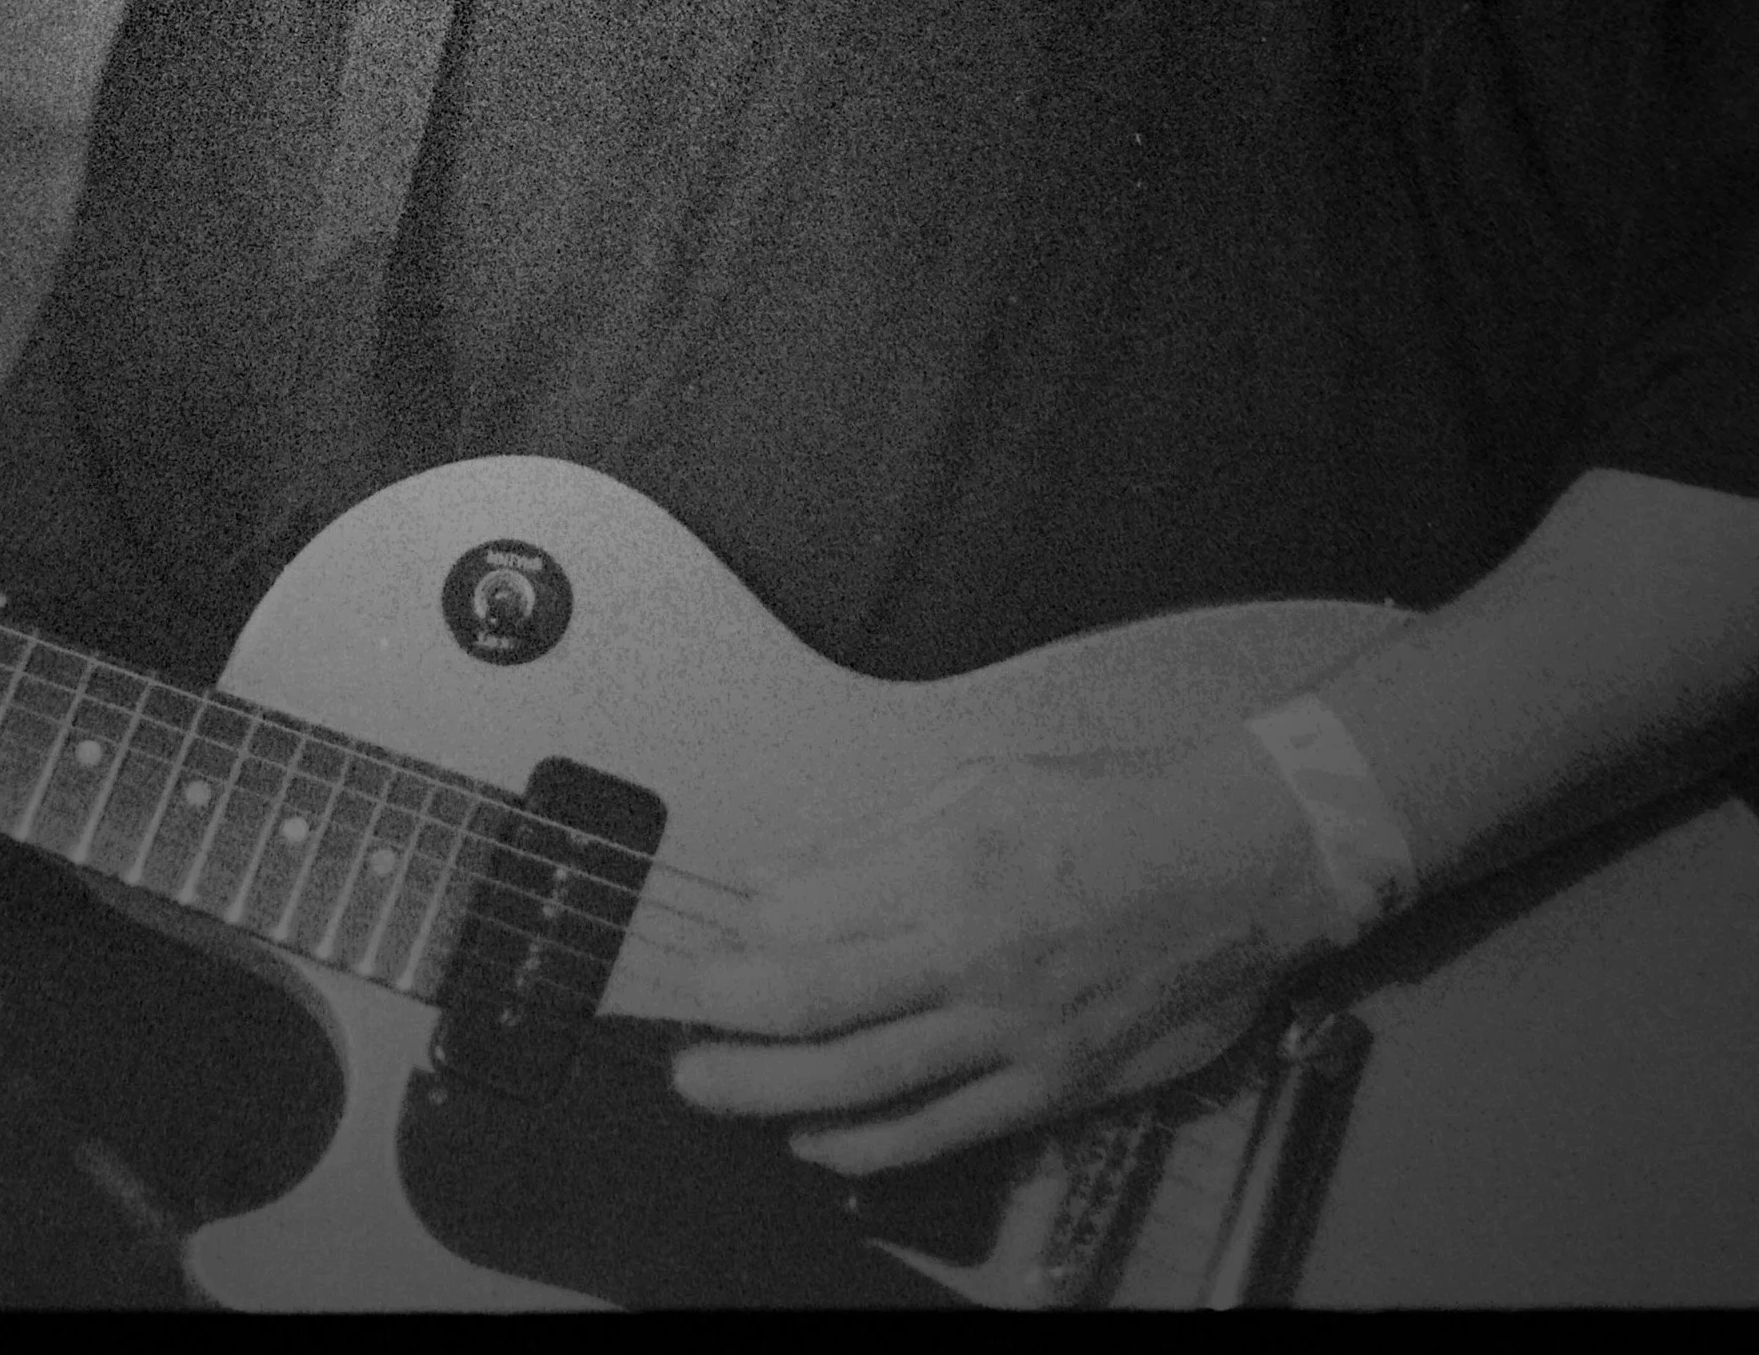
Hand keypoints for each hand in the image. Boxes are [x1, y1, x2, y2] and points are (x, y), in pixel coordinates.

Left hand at [670, 734, 1328, 1174]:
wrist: (1243, 859)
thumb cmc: (1116, 805)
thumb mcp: (983, 781)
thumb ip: (875, 841)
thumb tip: (781, 882)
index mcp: (955, 863)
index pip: (812, 918)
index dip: (745, 938)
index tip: (710, 941)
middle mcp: (976, 955)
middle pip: (820, 1007)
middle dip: (731, 1023)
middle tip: (680, 1033)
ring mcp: (1015, 1031)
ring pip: (867, 1080)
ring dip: (772, 1092)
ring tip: (711, 1088)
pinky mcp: (1054, 1085)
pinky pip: (943, 1129)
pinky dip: (870, 1144)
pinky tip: (816, 1141)